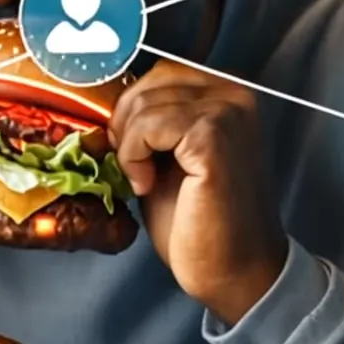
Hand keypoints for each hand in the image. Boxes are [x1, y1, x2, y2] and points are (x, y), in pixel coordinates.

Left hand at [108, 62, 287, 324]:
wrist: (232, 270)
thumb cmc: (201, 221)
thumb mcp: (170, 157)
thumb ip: (153, 124)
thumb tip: (110, 102)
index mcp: (227, 95)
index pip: (161, 73)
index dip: (132, 108)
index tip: (127, 148)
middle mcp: (234, 95)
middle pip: (152, 81)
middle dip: (127, 124)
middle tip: (131, 167)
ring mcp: (226, 114)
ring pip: (145, 104)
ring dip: (129, 146)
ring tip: (144, 181)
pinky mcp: (212, 138)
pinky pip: (148, 126)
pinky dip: (134, 156)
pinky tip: (146, 185)